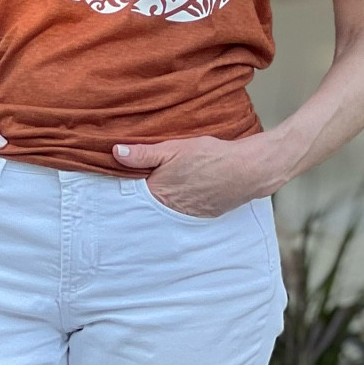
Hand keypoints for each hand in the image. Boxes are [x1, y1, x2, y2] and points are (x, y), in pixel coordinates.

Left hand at [113, 135, 276, 217]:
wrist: (247, 170)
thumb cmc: (210, 157)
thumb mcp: (174, 148)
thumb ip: (143, 154)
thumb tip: (116, 153)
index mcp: (158, 194)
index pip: (133, 197)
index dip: (128, 189)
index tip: (122, 182)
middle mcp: (171, 211)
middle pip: (149, 206)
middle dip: (145, 197)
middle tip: (145, 184)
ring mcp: (188, 216)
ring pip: (167, 210)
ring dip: (164, 202)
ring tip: (168, 187)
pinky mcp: (204, 215)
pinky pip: (185, 212)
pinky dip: (181, 204)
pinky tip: (185, 192)